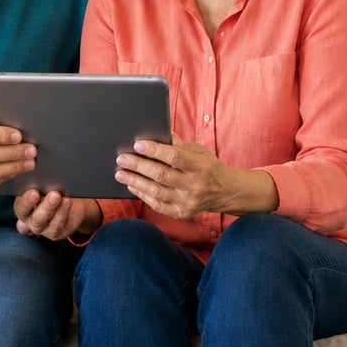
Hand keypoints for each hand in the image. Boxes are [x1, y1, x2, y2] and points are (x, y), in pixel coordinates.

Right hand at [13, 189, 99, 239]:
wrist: (67, 201)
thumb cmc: (48, 192)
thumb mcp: (40, 188)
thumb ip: (36, 186)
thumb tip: (39, 178)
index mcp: (24, 211)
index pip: (21, 208)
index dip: (26, 202)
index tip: (34, 192)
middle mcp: (33, 222)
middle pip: (37, 219)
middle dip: (46, 207)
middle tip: (53, 194)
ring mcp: (47, 230)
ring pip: (52, 224)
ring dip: (59, 210)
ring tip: (64, 197)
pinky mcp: (61, 232)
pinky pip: (64, 225)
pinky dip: (66, 212)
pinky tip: (68, 202)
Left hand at [115, 138, 277, 218]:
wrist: (226, 192)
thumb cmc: (209, 168)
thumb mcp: (201, 152)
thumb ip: (181, 145)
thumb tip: (163, 134)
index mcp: (201, 167)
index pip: (175, 157)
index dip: (155, 150)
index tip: (138, 144)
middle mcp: (195, 186)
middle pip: (162, 175)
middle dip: (139, 166)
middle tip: (122, 158)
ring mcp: (188, 202)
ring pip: (157, 191)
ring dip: (135, 181)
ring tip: (120, 173)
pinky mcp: (182, 213)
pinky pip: (158, 205)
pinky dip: (142, 195)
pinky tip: (132, 186)